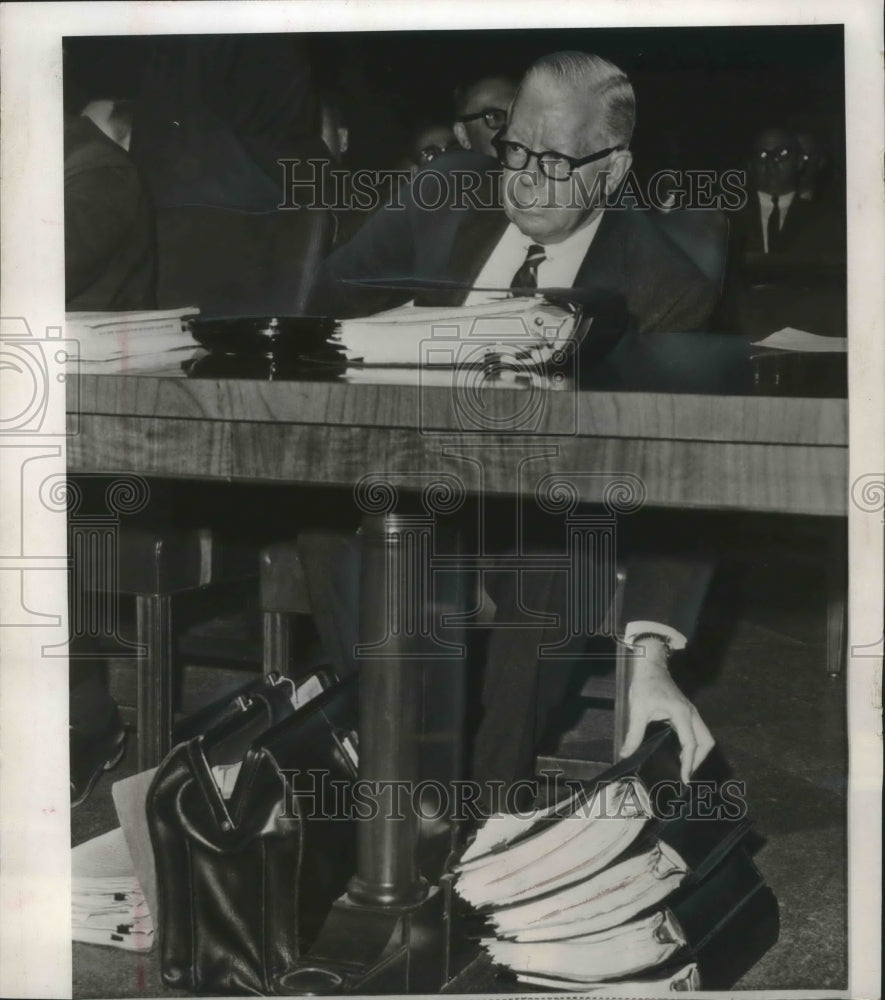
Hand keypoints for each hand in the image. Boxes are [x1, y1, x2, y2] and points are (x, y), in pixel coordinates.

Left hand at [619, 638, 714, 783]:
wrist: (651, 666)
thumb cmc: (645, 684)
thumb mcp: (638, 709)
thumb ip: (634, 733)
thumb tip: (626, 754)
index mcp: (682, 713)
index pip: (691, 743)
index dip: (689, 762)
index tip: (684, 778)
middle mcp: (691, 714)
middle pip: (706, 741)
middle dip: (699, 759)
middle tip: (684, 774)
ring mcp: (691, 712)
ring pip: (704, 736)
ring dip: (698, 752)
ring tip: (683, 766)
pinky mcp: (687, 712)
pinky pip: (697, 732)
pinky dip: (694, 744)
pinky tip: (681, 753)